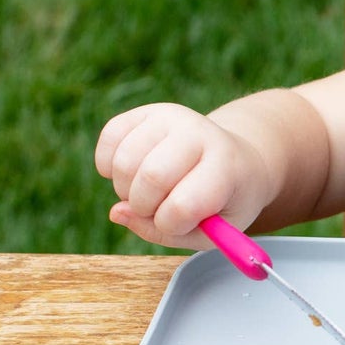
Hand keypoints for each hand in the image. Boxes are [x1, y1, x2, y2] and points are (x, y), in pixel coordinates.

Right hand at [95, 103, 269, 247]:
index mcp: (226, 166)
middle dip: (145, 207)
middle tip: (160, 207)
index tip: (183, 222)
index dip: (171, 225)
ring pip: (124, 162)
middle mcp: (200, 132)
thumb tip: (117, 212)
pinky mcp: (146, 111)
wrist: (235, 159)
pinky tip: (133, 172)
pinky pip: (109, 138)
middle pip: (151, 177)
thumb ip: (166, 233)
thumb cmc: (222, 201)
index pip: (183, 205)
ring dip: (125, 190)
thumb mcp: (211, 229)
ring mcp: (172, 116)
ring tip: (149, 190)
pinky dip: (109, 165)